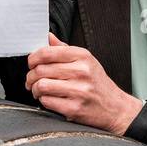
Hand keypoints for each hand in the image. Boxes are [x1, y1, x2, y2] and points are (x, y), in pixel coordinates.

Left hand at [25, 33, 142, 134]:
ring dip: (35, 89)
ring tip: (38, 90)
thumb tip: (48, 37)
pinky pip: (47, 101)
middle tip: (31, 80)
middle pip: (41, 70)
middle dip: (31, 76)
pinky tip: (49, 99)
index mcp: (83, 56)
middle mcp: (81, 72)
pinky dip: (43, 100)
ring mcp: (78, 91)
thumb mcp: (87, 61)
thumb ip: (65, 49)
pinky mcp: (74, 108)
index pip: (48, 52)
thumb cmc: (99, 84)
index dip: (33, 58)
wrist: (115, 108)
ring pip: (42, 86)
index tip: (31, 63)